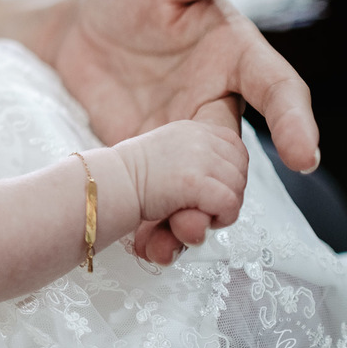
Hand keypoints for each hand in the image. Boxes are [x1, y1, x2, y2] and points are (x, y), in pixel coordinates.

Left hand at [43, 0, 318, 261]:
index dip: (294, 122)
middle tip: (212, 217)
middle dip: (231, 190)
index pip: (277, 92)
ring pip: (201, 184)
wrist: (63, 24)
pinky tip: (143, 246)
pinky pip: (157, 194)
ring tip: (176, 239)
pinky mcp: (140, 155)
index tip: (304, 154)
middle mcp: (214, 102)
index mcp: (235, 57)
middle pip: (237, 155)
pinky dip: (153, 221)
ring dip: (194, 215)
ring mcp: (176, 133)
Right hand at [114, 119, 249, 245]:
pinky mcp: (195, 181)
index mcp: (193, 129)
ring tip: (195, 212)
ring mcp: (198, 157)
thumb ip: (197, 163)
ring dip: (221, 208)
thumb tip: (226, 184)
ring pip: (237, 189)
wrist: (107, 186)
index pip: (236, 149)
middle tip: (201, 205)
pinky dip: (219, 218)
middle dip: (227, 193)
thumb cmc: (130, 179)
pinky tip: (195, 218)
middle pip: (240, 170)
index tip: (207, 188)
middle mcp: (199, 137)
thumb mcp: (168, 158)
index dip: (228, 175)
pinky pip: (229, 204)